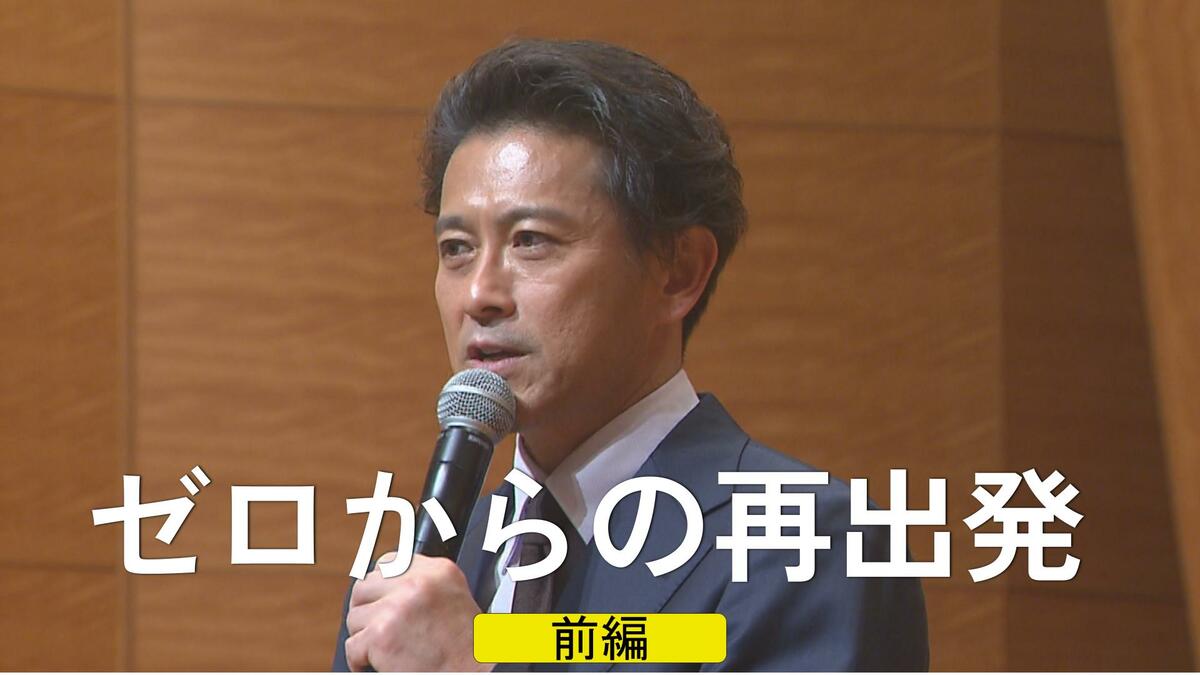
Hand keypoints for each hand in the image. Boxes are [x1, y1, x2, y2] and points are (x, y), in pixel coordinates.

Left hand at [344, 553, 492, 671]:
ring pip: (355, 617)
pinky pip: (352, 645)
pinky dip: (360, 659)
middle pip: (365, 586)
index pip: (388, 563)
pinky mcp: (381, 636)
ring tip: (386, 647)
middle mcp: (416, 583)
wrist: (472, 673)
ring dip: (365, 635)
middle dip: (367, 609)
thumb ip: (424, 583)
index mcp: (437, 570)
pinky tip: (377, 662)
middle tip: (378, 626)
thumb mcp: (453, 596)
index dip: (381, 586)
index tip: (382, 599)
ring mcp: (396, 608)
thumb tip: (387, 579)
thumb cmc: (466, 645)